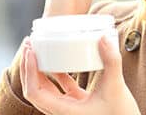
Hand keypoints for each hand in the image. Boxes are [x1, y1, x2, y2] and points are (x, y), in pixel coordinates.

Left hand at [20, 36, 140, 114]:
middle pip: (34, 90)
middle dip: (28, 66)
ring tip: (37, 49)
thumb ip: (111, 62)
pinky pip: (60, 89)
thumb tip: (103, 38)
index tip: (31, 52)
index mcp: (64, 112)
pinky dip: (56, 74)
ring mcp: (69, 109)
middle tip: (29, 44)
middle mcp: (62, 112)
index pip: (34, 92)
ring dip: (38, 70)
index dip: (29, 71)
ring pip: (45, 89)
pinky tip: (57, 59)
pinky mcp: (78, 105)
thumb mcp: (116, 87)